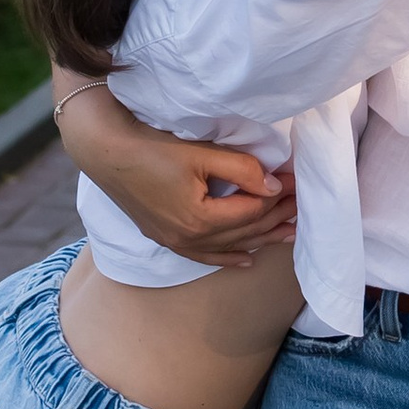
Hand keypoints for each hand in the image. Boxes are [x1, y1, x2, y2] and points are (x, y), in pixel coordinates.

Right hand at [53, 73, 297, 267]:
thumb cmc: (152, 148)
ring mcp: (176, 243)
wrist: (106, 154)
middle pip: (245, 231)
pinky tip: (247, 260)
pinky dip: (229, 257)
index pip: (252, 211)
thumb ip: (241, 170)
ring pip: (230, 246)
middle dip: (276, 218)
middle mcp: (189, 239)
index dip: (278, 196)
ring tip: (290, 232)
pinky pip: (205, 256)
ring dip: (261, 239)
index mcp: (200, 218)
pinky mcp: (166, 239)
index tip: (297, 182)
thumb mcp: (200, 154)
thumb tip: (274, 187)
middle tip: (303, 204)